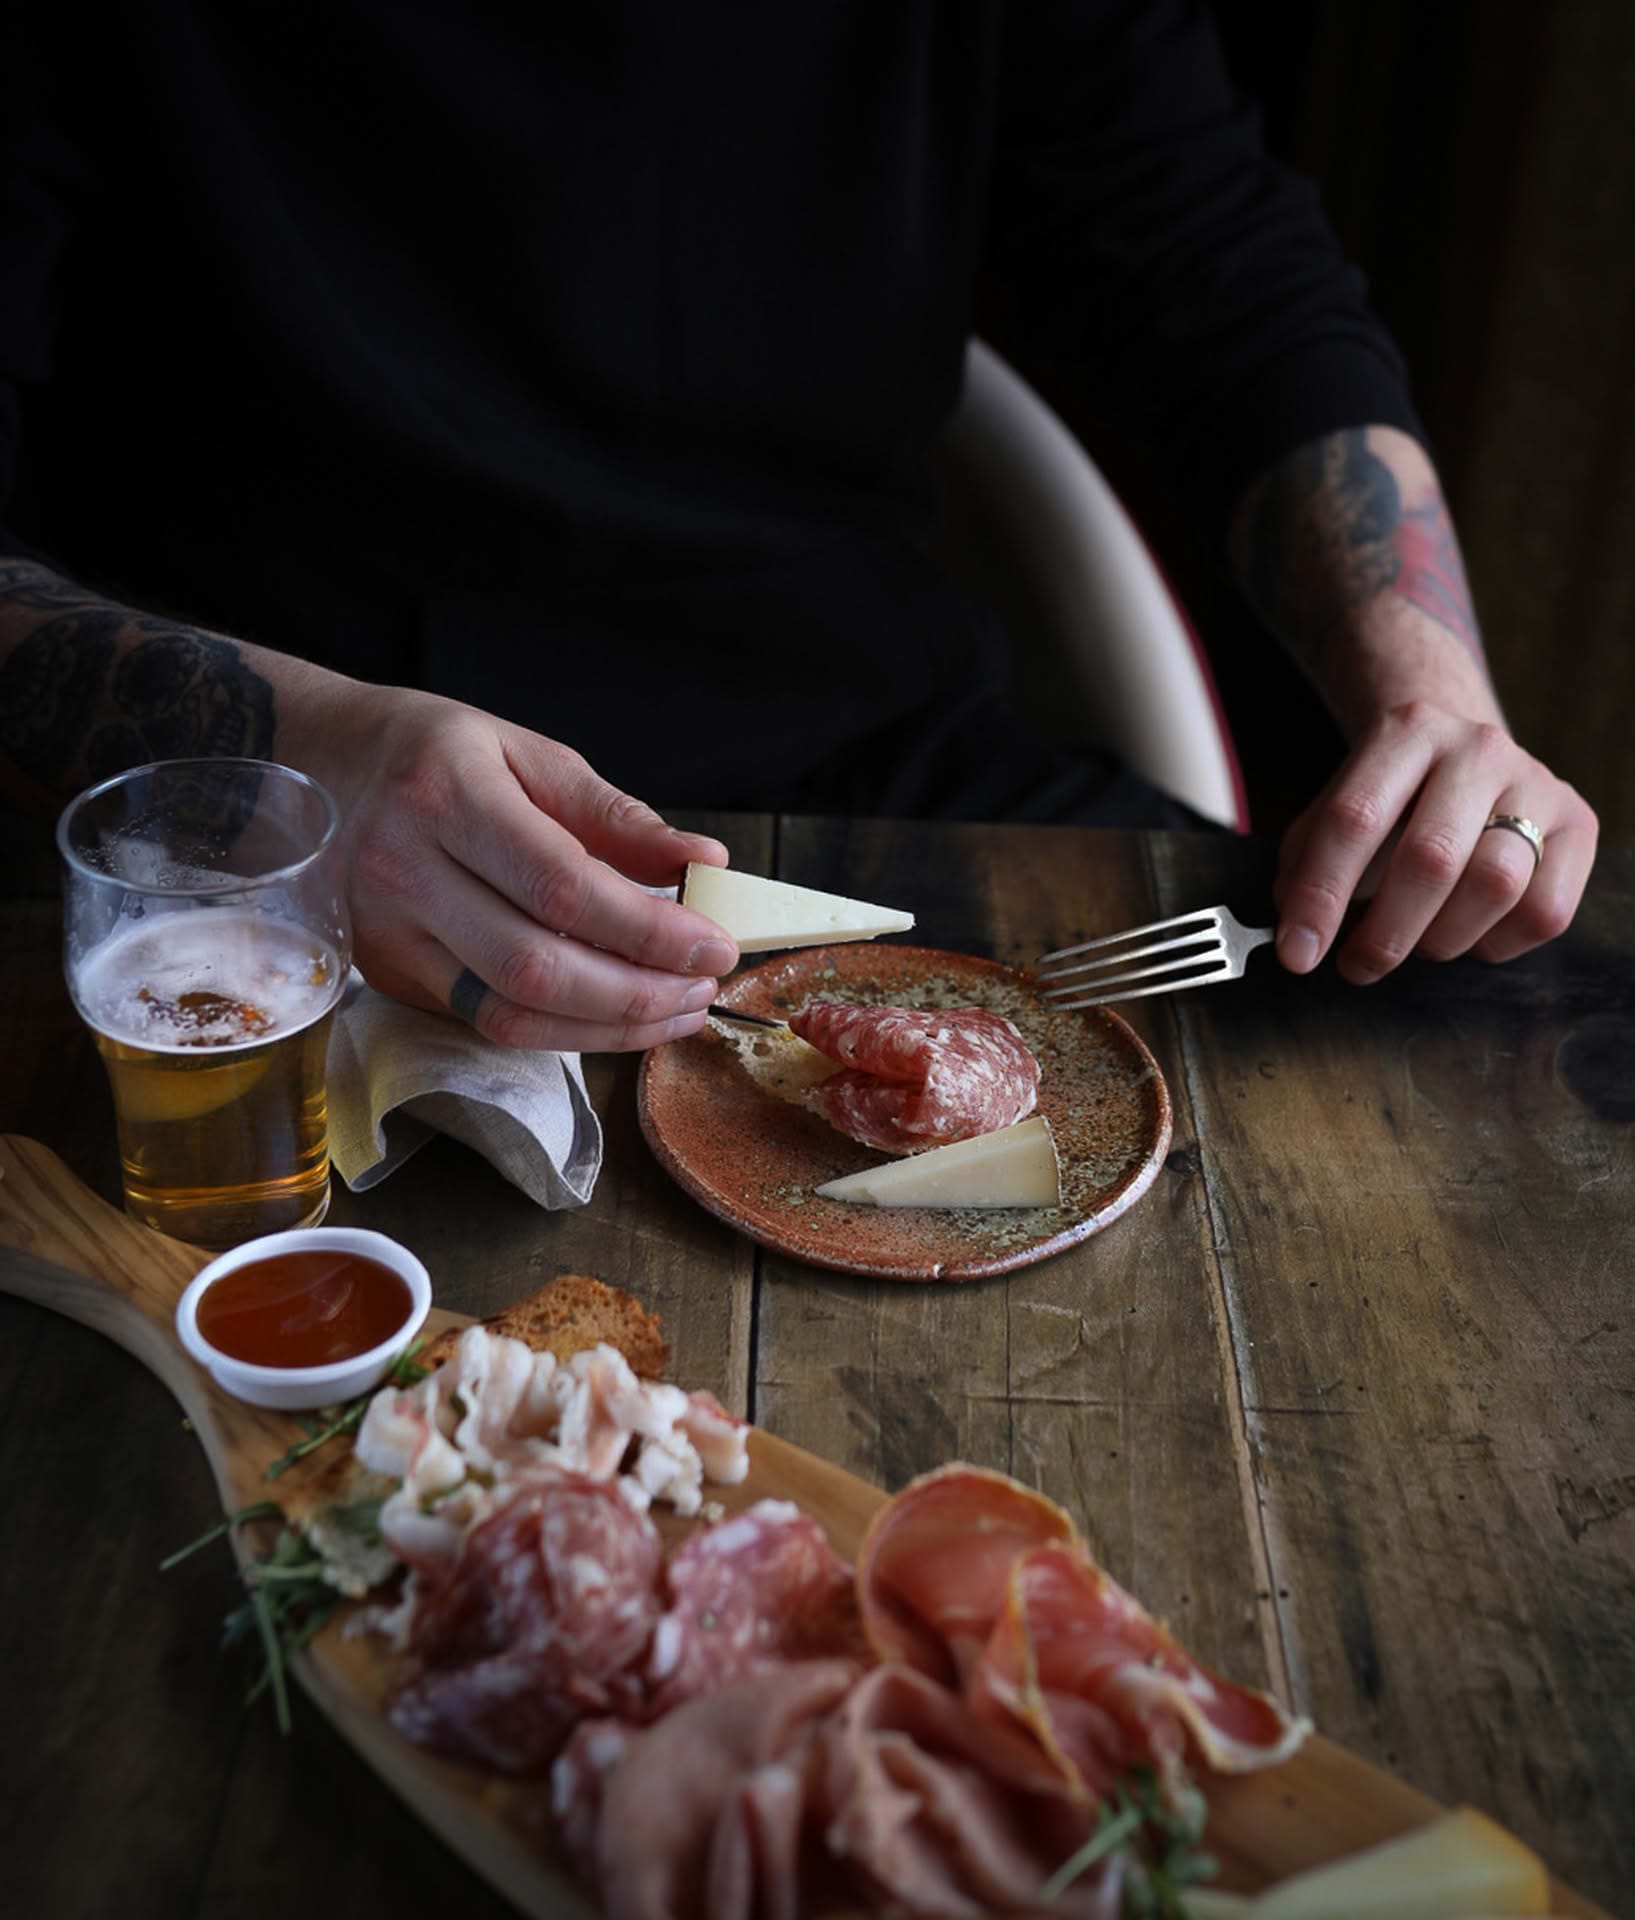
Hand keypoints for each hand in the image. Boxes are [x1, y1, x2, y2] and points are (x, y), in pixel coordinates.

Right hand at [295, 684, 738, 1048]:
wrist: (320, 765)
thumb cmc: (436, 755)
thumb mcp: (528, 754)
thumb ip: (615, 816)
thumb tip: (701, 863)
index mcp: (446, 795)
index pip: (562, 886)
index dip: (648, 929)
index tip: (714, 944)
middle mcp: (404, 870)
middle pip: (535, 966)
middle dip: (637, 994)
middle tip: (703, 987)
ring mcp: (386, 934)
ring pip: (508, 1013)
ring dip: (608, 1028)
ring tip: (676, 1010)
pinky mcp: (386, 975)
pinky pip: (486, 1020)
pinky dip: (563, 1029)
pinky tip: (617, 1015)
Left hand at [1272, 701, 1597, 983]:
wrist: (1463, 754)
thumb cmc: (1390, 796)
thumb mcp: (1336, 809)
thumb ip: (1306, 866)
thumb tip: (1299, 938)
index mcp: (1405, 733)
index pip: (1355, 820)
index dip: (1321, 896)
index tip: (1297, 955)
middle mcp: (1477, 749)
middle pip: (1431, 857)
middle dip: (1385, 933)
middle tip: (1356, 967)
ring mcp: (1537, 782)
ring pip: (1494, 886)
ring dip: (1442, 938)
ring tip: (1416, 943)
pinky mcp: (1580, 823)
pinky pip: (1545, 910)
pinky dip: (1498, 942)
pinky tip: (1469, 932)